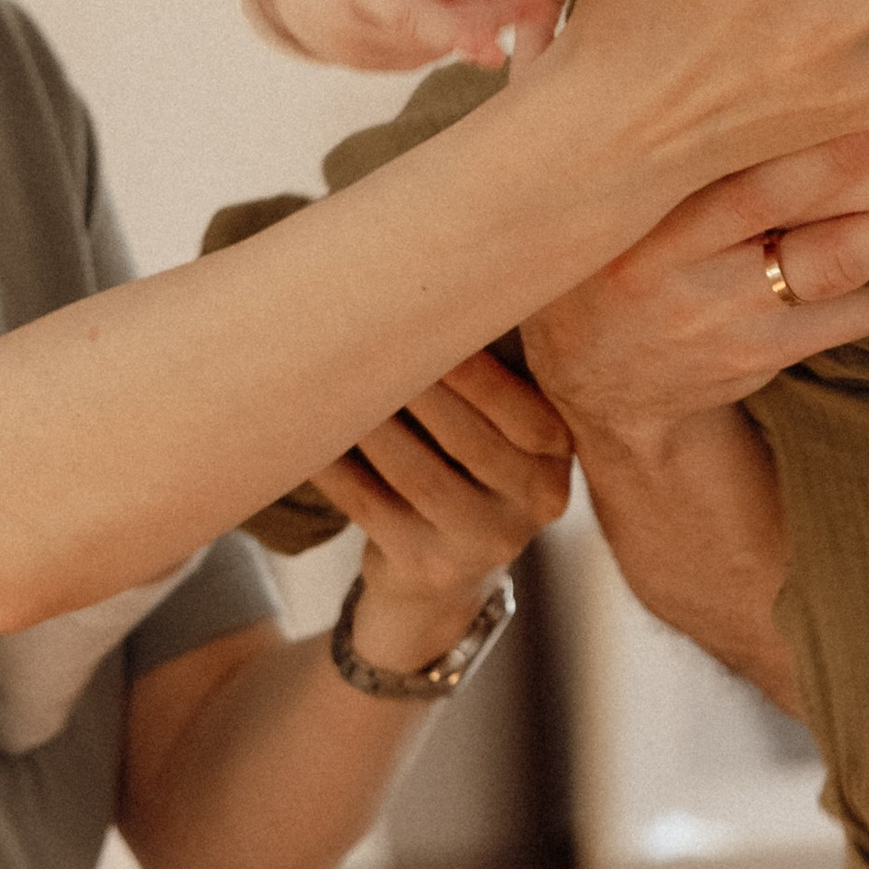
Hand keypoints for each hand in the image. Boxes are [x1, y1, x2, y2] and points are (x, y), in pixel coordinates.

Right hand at [261, 0, 515, 68]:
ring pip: (433, 46)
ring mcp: (358, 56)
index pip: (407, 15)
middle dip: (484, 7)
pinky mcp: (369, 67)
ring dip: (472, 14)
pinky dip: (449, 28)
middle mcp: (349, 29)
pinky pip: (421, 52)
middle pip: (432, 33)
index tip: (491, 47)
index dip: (454, 32)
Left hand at [306, 349, 572, 669]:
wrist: (442, 574)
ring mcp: (479, 545)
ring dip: (373, 422)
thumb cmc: (465, 470)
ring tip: (338, 377)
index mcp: (556, 462)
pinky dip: (337, 467)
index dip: (476, 373)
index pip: (525, 415)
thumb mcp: (501, 434)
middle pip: (469, 442)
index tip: (433, 321)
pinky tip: (311, 435)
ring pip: (416, 475)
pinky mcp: (425, 567)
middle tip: (373, 337)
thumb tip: (439, 294)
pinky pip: (370, 507)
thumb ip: (490, 379)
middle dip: (418, 386)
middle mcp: (531, 508)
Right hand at [523, 113, 868, 443]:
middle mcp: (686, 250)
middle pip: (801, 191)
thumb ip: (551, 44)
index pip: (731, 134)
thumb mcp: (551, 152)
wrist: (593, 382)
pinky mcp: (775, 351)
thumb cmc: (588, 234)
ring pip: (848, 255)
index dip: (806, 91)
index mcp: (644, 190)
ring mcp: (733, 306)